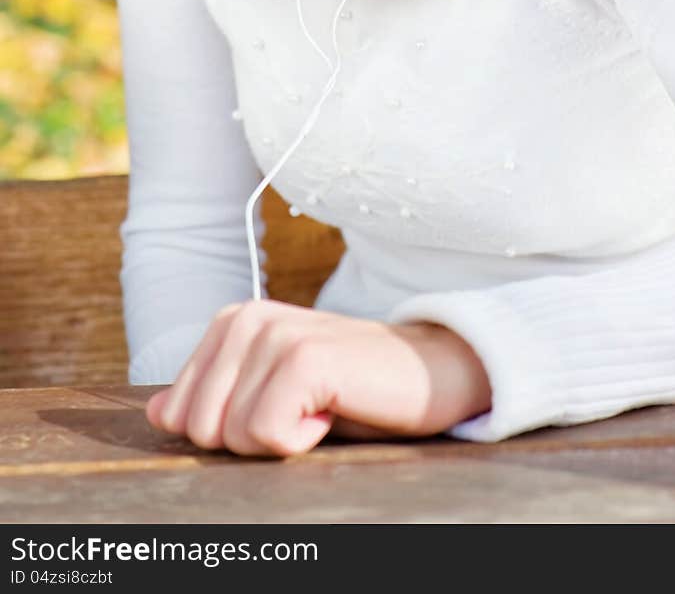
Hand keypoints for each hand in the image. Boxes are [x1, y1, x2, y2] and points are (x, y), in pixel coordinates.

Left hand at [144, 299, 491, 455]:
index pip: (178, 414)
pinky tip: (332, 411)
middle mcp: (244, 320)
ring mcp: (273, 334)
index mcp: (230, 323)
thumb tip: (157, 414)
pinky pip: (266, 433)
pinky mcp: (304, 357)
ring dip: (280, 439)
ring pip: (230, 435)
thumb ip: (215, 395)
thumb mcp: (273, 391)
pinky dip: (301, 440)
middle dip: (250, 440)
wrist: (430, 370)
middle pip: (200, 429)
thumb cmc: (352, 388)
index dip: (229, 433)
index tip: (279, 411)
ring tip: (319, 407)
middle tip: (302, 412)